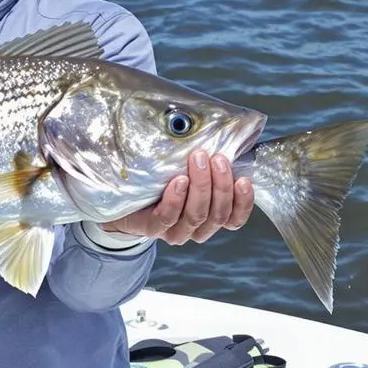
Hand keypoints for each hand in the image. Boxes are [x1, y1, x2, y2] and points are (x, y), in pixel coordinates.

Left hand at [100, 150, 252, 245]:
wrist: (123, 196)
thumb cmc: (163, 178)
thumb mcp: (190, 169)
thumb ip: (210, 163)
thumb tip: (232, 137)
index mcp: (210, 217)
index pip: (234, 219)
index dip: (243, 202)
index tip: (244, 179)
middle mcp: (195, 228)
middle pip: (217, 214)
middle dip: (221, 185)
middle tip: (217, 158)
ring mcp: (173, 231)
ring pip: (196, 216)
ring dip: (201, 186)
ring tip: (199, 159)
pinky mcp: (151, 228)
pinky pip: (167, 218)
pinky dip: (176, 199)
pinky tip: (178, 180)